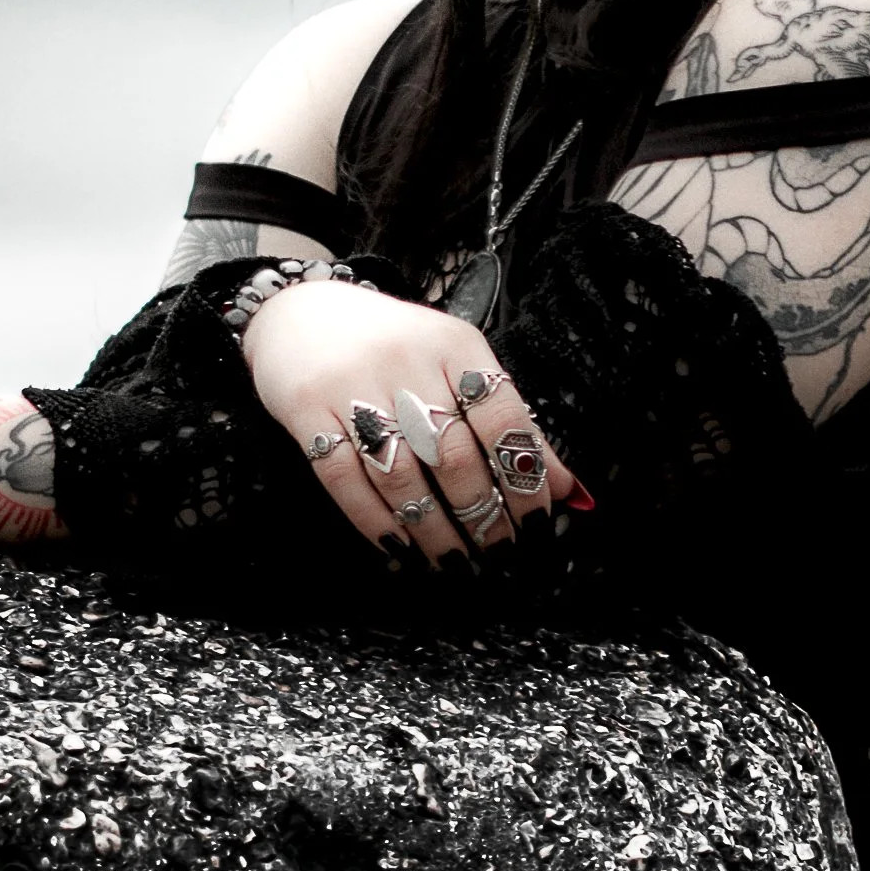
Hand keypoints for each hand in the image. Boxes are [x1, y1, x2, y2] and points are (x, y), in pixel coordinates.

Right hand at [238, 282, 578, 570]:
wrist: (302, 311)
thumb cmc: (395, 346)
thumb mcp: (458, 363)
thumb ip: (510, 421)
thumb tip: (567, 488)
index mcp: (456, 344)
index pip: (502, 416)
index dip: (523, 475)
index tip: (536, 520)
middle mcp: (406, 360)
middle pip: (452, 452)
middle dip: (480, 511)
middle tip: (497, 549)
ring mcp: (352, 384)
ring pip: (401, 473)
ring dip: (430, 528)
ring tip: (452, 559)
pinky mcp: (306, 408)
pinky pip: (342, 477)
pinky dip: (373, 521)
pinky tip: (396, 548)